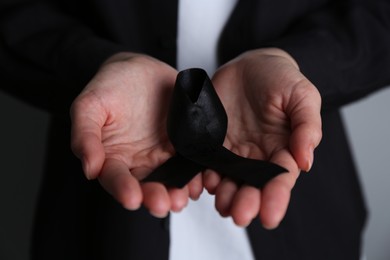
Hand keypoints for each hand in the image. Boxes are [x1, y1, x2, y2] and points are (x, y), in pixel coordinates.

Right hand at [70, 53, 202, 216]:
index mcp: (112, 156)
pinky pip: (189, 162)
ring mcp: (162, 154)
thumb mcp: (89, 105)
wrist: (139, 68)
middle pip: (146, 185)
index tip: (131, 198)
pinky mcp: (182, 145)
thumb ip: (84, 135)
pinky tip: (198, 180)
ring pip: (170, 178)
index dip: (122, 189)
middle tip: (162, 204)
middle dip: (154, 197)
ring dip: (176, 191)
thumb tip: (89, 168)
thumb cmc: (110, 86)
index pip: (115, 178)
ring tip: (181, 198)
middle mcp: (138, 161)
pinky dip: (194, 173)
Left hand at [204, 48, 321, 227]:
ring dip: (224, 195)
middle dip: (246, 202)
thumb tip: (306, 161)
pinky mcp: (210, 141)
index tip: (270, 216)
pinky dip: (201, 174)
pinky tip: (200, 183)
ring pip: (227, 179)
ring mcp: (231, 150)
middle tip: (239, 215)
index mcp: (282, 149)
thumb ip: (307, 126)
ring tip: (221, 205)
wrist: (250, 65)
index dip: (276, 199)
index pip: (280, 179)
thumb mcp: (302, 95)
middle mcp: (256, 156)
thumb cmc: (280, 78)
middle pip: (251, 185)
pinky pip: (204, 161)